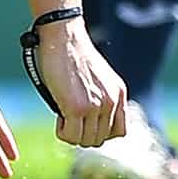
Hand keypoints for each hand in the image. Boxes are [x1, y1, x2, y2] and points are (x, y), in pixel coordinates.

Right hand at [32, 19, 127, 146]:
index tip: (86, 125)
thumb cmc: (74, 55)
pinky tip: (59, 117)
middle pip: (100, 139)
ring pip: (86, 141)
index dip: (100, 133)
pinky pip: (71, 136)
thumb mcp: (100, 78)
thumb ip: (102, 97)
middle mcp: (111, 101)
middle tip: (70, 119)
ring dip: (72, 134)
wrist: (65, 37)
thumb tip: (91, 123)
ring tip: (64, 117)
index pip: (119, 132)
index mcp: (119, 94)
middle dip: (83, 134)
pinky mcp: (77, 107)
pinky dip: (62, 132)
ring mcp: (95, 105)